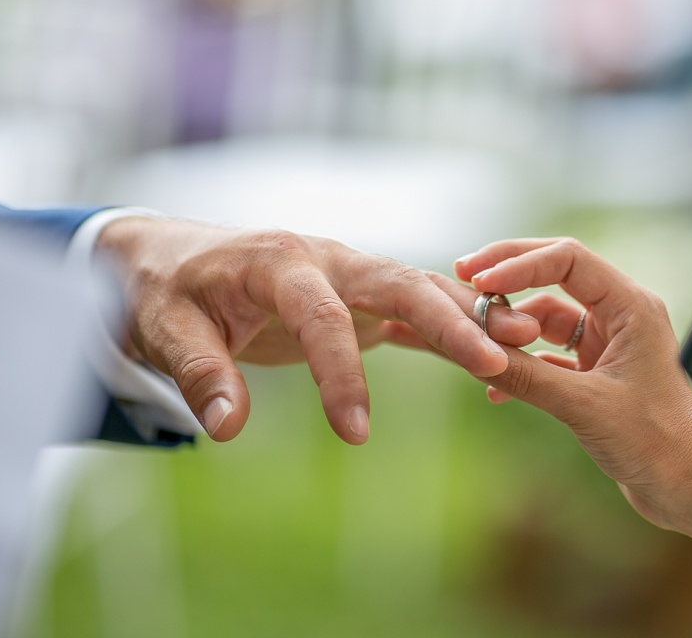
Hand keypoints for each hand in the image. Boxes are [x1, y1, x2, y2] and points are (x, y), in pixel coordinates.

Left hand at [96, 218, 540, 442]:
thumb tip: (227, 427)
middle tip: (497, 358)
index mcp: (279, 261)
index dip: (341, 373)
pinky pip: (415, 307)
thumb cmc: (169, 294)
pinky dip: (455, 327)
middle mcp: (327, 257)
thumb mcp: (167, 330)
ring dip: (471, 317)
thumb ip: (201, 374)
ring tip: (525, 346)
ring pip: (421, 288)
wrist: (175, 261)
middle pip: (401, 280)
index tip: (356, 434)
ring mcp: (350, 273)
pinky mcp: (360, 295)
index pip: (322, 314)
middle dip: (451, 320)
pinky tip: (495, 351)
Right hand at [450, 238, 691, 531]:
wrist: (685, 487)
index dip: (519, 263)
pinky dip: (523, 362)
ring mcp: (609, 341)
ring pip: (547, 316)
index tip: (478, 279)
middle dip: (509, 275)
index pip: (568, 259)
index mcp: (631, 306)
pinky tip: (495, 388)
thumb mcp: (581, 405)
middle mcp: (622, 314)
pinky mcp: (598, 370)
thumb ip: (525, 376)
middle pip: (555, 274)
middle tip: (462, 274)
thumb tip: (471, 352)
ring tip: (476, 341)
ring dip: (512, 327)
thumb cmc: (652, 443)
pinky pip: (549, 352)